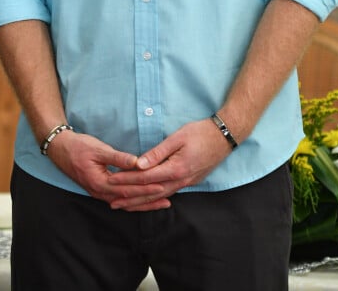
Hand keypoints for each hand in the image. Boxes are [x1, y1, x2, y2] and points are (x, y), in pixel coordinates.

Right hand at [48, 130, 167, 207]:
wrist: (60, 150)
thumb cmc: (79, 147)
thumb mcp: (99, 149)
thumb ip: (118, 157)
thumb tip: (137, 162)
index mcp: (100, 182)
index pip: (128, 187)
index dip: (145, 187)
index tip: (161, 185)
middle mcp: (100, 192)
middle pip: (129, 198)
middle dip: (148, 199)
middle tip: (167, 198)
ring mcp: (99, 193)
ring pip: (125, 202)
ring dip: (142, 203)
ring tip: (160, 203)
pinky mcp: (100, 190)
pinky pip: (119, 199)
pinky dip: (132, 201)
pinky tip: (142, 201)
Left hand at [107, 118, 231, 210]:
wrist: (225, 137)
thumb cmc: (201, 132)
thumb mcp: (178, 137)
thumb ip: (158, 152)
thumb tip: (139, 164)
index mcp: (176, 169)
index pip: (146, 178)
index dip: (127, 180)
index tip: (112, 181)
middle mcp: (180, 180)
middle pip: (150, 193)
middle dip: (130, 198)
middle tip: (112, 203)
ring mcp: (186, 183)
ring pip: (159, 196)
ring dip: (141, 202)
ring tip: (125, 205)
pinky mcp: (189, 181)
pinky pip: (167, 193)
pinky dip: (154, 198)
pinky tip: (147, 200)